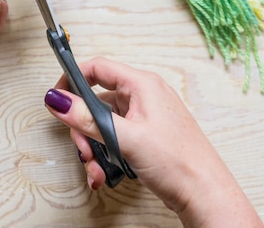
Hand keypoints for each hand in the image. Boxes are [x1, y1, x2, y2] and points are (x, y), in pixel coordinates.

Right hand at [44, 57, 263, 227]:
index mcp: (142, 85)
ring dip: (92, 146)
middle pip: (95, 101)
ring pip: (102, 123)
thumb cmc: (180, 163)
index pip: (97, 68)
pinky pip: (113, 137)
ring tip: (96, 167)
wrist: (205, 195)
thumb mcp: (125, 137)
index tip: (58, 99)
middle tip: (83, 148)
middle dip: (83, 128)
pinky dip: (104, 153)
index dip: (73, 80)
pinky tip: (104, 172)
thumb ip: (87, 118)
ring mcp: (144, 117)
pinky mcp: (144, 136)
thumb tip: (57, 99)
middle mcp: (143, 96)